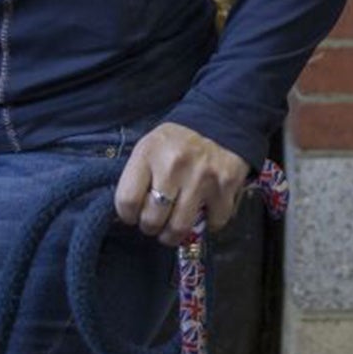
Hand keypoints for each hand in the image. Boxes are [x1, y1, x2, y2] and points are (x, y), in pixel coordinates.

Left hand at [114, 123, 251, 245]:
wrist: (219, 119)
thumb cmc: (176, 141)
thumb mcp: (149, 147)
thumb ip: (137, 178)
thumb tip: (128, 216)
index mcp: (148, 153)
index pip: (127, 201)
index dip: (127, 215)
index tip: (134, 214)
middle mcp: (173, 165)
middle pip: (152, 220)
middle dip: (151, 227)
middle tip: (156, 221)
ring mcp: (201, 177)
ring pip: (179, 228)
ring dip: (174, 234)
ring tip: (173, 227)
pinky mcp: (226, 187)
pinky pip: (212, 223)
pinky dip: (209, 223)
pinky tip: (204, 210)